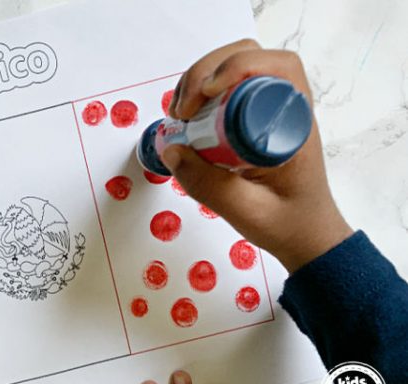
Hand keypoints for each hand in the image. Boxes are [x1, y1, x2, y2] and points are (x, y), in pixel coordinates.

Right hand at [162, 39, 352, 272]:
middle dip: (206, 72)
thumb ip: (208, 185)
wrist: (304, 234)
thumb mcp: (247, 211)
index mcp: (295, 125)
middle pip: (248, 55)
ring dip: (198, 81)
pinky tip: (186, 119)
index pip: (276, 67)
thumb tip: (172, 150)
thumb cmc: (287, 222)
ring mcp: (268, 110)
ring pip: (232, 67)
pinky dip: (199, 95)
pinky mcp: (252, 118)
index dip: (235, 68)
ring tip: (178, 115)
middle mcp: (285, 108)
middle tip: (181, 111)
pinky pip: (225, 89)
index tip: (203, 97)